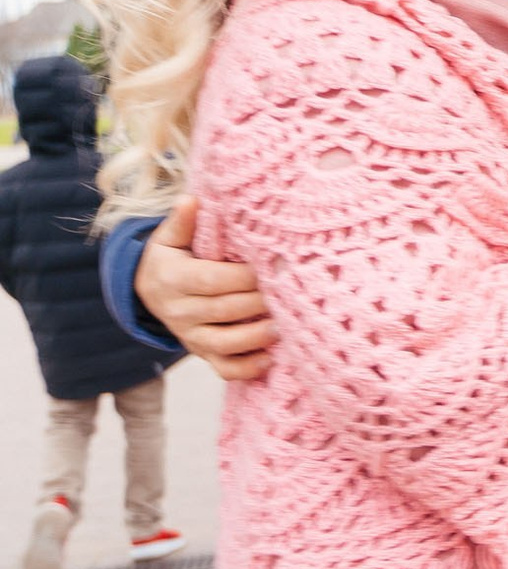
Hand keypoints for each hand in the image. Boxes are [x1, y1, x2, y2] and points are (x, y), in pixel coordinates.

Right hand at [138, 195, 274, 380]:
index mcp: (173, 279)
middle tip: (294, 291)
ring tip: (288, 322)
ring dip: (260, 336)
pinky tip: (273, 357)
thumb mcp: (169, 238)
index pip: (213, 280)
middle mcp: (180, 312)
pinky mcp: (203, 354)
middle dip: (261, 301)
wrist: (150, 291)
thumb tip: (192, 199)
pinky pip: (225, 368)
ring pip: (227, 343)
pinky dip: (249, 368)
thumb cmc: (171, 258)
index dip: (245, 275)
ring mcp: (191, 337)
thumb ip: (182, 222)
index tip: (274, 264)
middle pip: (227, 309)